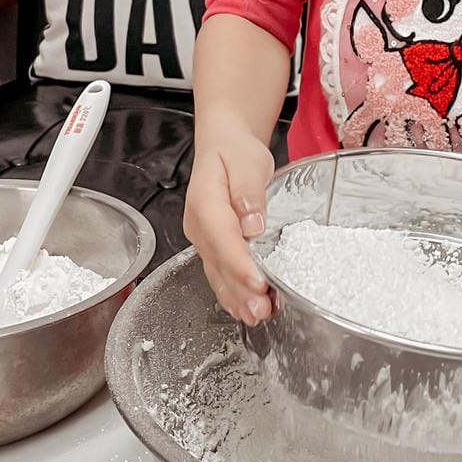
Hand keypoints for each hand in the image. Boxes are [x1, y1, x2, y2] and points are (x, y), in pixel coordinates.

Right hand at [183, 110, 275, 324]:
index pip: (223, 239)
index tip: (258, 283)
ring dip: (236, 298)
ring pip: (217, 273)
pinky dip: (232, 292)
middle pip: (219, 263)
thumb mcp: (246, 161)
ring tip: (256, 317)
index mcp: (205, 203)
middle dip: (240, 290)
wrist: (223, 145)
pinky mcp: (212, 245)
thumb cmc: (234, 151)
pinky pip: (219, 272)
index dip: (240, 264)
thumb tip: (252, 222)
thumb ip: (248, 191)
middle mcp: (199, 225)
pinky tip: (244, 308)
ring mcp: (203, 238)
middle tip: (261, 311)